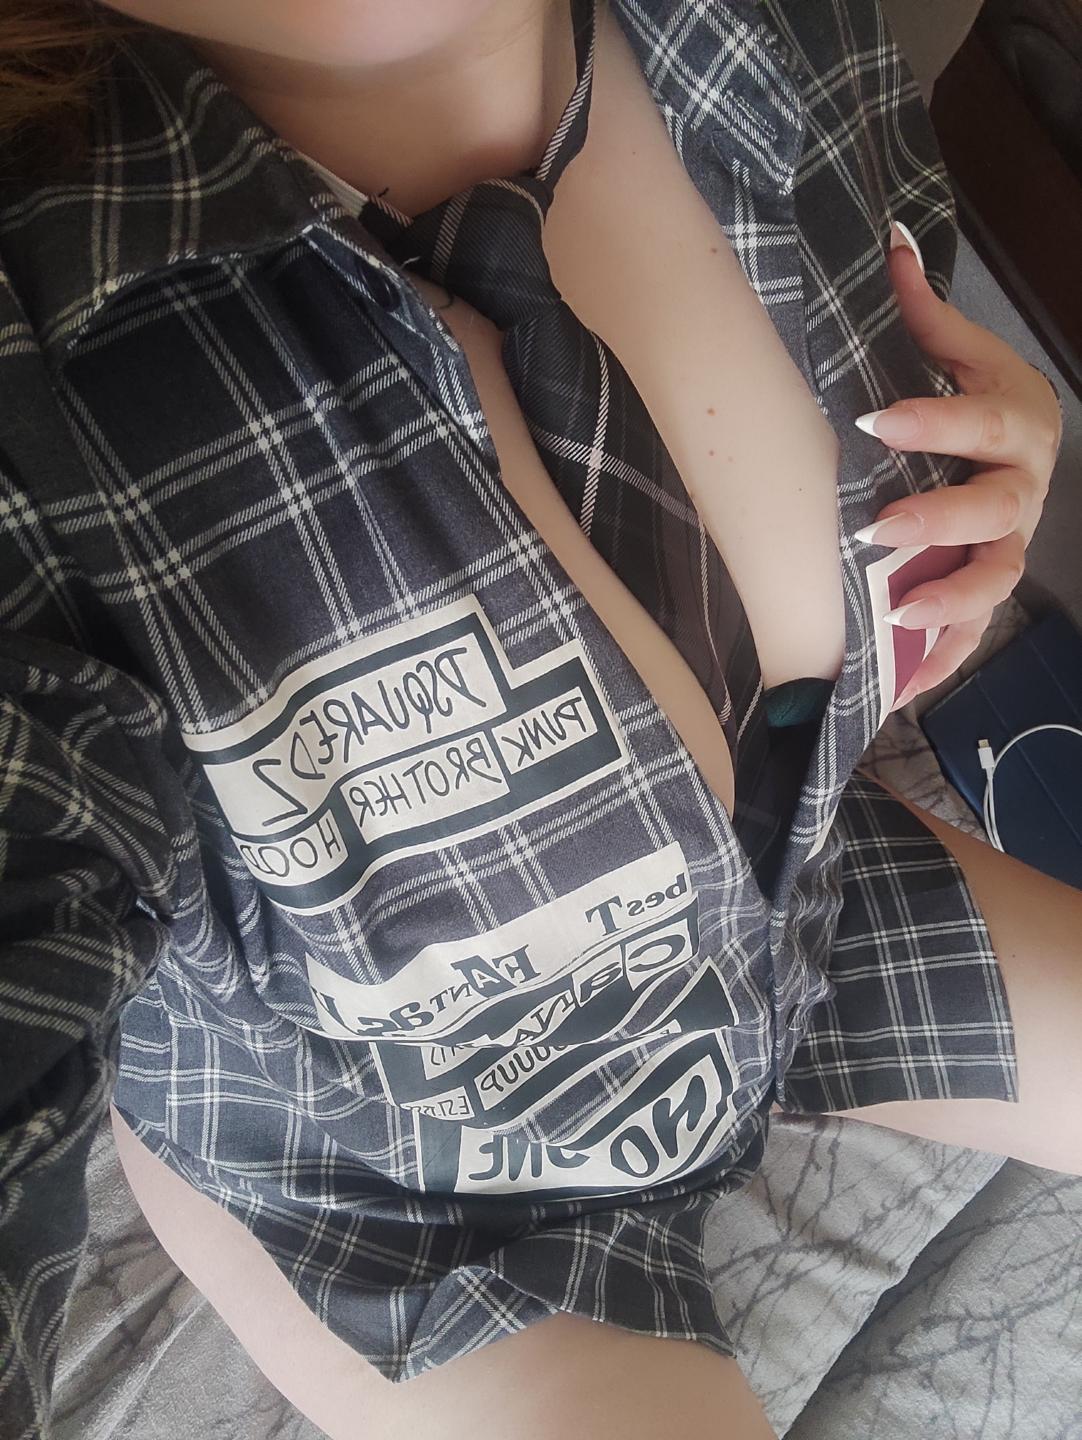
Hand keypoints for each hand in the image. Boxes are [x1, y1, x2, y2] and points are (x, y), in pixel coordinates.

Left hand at [853, 222, 1062, 709]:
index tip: (876, 420)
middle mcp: (1023, 491)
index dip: (935, 422)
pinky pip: (974, 632)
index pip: (980, 423)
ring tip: (900, 613)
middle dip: (939, 521)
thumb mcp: (963, 352)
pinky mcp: (988, 585)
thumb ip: (924, 311)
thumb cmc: (982, 397)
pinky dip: (943, 659)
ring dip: (952, 600)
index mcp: (1018, 425)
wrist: (1022, 447)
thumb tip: (891, 241)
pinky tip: (902, 688)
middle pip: (994, 512)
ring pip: (996, 580)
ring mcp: (1010, 545)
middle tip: (876, 527)